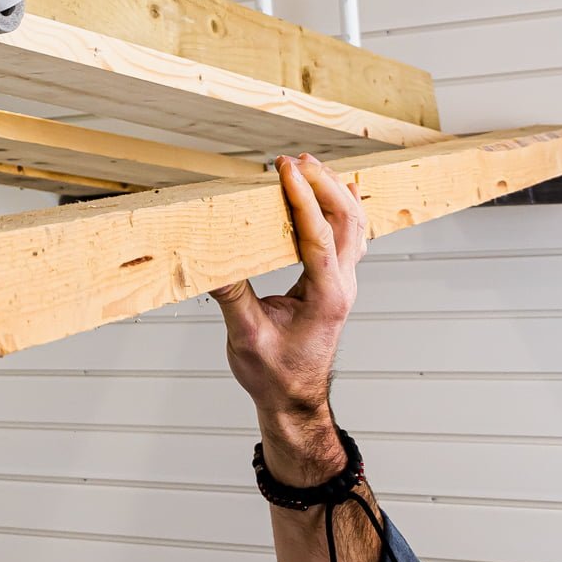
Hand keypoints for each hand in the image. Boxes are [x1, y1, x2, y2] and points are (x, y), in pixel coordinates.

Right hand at [210, 153, 368, 482]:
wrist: (295, 401)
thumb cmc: (275, 376)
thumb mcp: (245, 337)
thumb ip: (231, 296)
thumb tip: (208, 261)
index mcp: (326, 298)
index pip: (318, 235)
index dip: (302, 198)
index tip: (285, 169)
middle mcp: (342, 287)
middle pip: (345, 221)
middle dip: (322, 184)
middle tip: (295, 160)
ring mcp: (343, 285)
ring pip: (352, 226)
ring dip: (333, 192)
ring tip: (310, 166)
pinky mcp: (336, 285)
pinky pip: (349, 237)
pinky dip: (343, 209)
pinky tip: (340, 192)